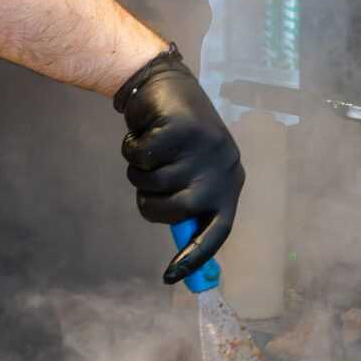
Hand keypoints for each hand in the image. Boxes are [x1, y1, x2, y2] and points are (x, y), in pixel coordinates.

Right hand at [113, 47, 243, 284]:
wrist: (162, 84)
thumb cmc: (173, 138)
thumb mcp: (189, 172)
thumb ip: (188, 205)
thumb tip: (186, 259)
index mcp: (230, 182)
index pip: (218, 230)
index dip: (195, 256)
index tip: (171, 276)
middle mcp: (225, 166)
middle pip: (177, 211)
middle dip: (150, 202)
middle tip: (145, 181)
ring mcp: (206, 146)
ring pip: (154, 184)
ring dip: (138, 172)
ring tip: (147, 151)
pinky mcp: (182, 127)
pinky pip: (141, 158)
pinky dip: (131, 149)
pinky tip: (142, 132)